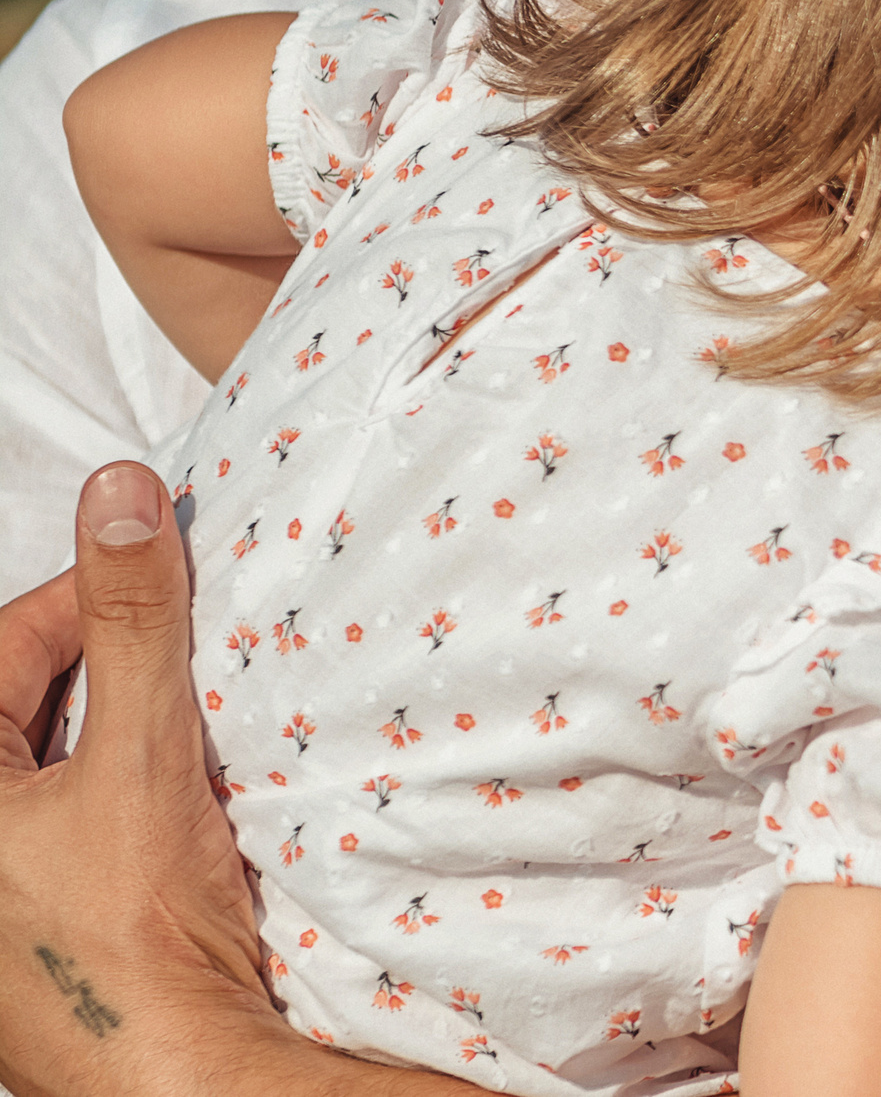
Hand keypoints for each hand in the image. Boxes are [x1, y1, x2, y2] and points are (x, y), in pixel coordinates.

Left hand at [0, 464, 458, 1096]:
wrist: (180, 1073)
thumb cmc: (133, 935)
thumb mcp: (136, 756)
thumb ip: (131, 622)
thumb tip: (121, 497)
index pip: (8, 648)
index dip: (93, 599)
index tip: (171, 574)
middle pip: (32, 701)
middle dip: (114, 659)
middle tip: (196, 641)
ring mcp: (8, 883)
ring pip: (65, 756)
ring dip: (132, 721)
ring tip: (204, 708)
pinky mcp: (49, 917)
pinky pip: (89, 813)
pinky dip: (140, 781)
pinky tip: (199, 784)